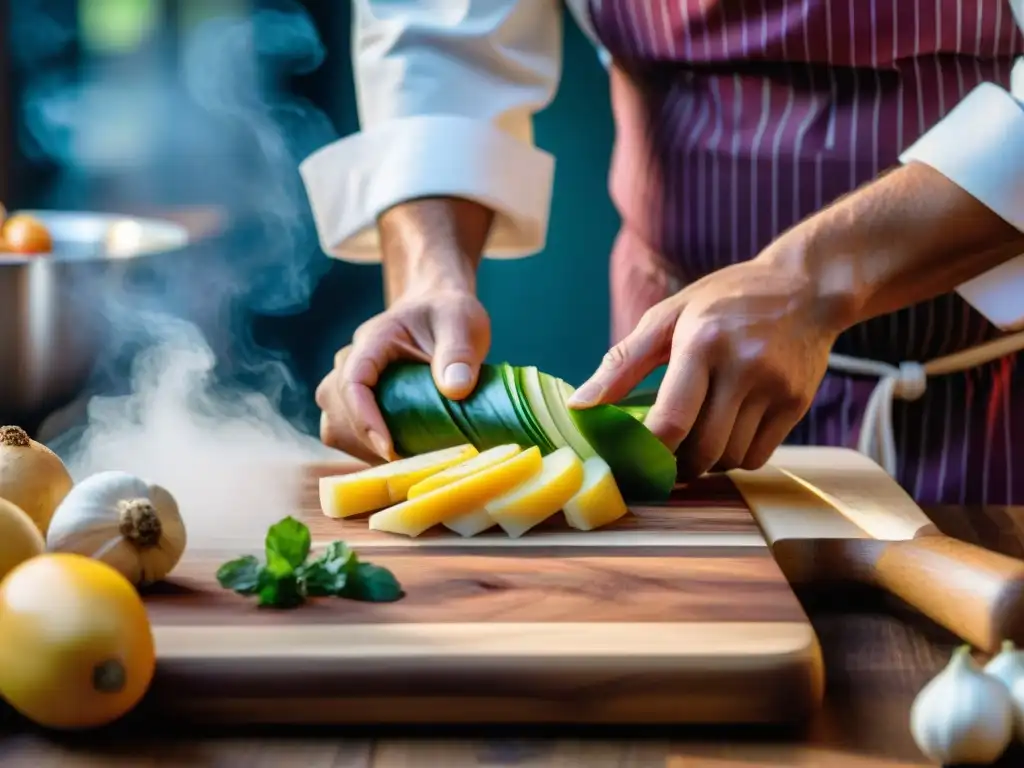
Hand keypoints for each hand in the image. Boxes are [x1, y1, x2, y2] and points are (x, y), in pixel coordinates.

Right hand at [316, 286, 490, 463]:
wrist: (439, 311)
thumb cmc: (449, 315)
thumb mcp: (461, 324)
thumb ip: (459, 353)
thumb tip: (455, 389)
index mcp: (373, 341)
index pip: (353, 381)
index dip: (365, 419)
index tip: (389, 449)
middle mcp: (351, 362)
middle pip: (336, 408)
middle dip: (366, 440)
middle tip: (410, 460)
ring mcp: (349, 383)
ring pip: (335, 426)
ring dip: (364, 449)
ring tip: (407, 460)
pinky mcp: (357, 402)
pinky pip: (348, 434)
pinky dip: (369, 451)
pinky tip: (403, 457)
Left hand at [567, 249, 848, 477]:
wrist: (806, 287)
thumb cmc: (725, 300)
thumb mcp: (668, 315)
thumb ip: (622, 363)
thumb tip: (579, 405)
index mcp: (702, 342)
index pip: (672, 421)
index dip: (648, 452)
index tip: (631, 459)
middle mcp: (743, 366)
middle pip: (702, 450)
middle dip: (676, 463)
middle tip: (661, 454)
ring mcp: (775, 388)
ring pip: (730, 459)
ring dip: (706, 461)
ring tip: (696, 434)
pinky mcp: (797, 404)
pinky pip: (757, 457)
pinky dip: (735, 457)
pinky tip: (727, 432)